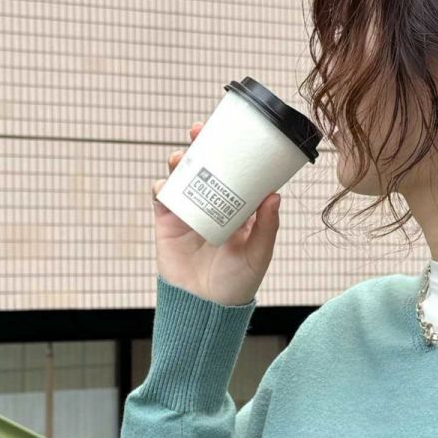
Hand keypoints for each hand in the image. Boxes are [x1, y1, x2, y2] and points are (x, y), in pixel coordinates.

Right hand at [151, 121, 281, 306]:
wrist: (205, 307)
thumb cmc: (236, 284)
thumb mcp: (257, 255)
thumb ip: (266, 227)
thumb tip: (275, 194)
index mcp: (236, 211)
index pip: (235, 174)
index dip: (233, 153)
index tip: (233, 134)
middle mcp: (212, 206)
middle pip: (205, 167)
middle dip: (201, 145)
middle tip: (198, 130)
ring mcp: (188, 212)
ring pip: (181, 176)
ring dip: (179, 160)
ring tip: (182, 156)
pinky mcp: (168, 223)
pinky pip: (162, 196)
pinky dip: (162, 185)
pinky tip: (167, 183)